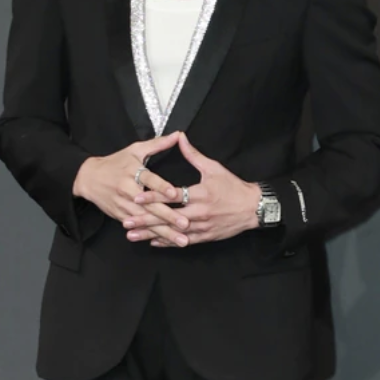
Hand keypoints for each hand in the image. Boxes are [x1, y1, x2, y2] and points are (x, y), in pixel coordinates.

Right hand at [72, 132, 191, 247]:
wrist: (89, 178)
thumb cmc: (116, 162)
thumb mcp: (135, 150)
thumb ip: (158, 144)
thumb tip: (179, 135)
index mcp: (132, 172)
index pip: (149, 180)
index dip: (161, 187)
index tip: (174, 194)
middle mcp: (128, 191)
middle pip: (150, 206)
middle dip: (169, 217)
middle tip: (186, 224)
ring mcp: (124, 206)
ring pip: (147, 221)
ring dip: (164, 232)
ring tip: (181, 239)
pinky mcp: (121, 216)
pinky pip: (139, 228)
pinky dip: (152, 236)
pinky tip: (166, 243)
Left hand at [128, 130, 259, 247]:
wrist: (253, 208)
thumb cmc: (233, 187)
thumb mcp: (214, 168)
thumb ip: (193, 155)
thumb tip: (179, 137)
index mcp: (200, 194)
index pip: (172, 195)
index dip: (153, 196)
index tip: (136, 197)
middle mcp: (199, 212)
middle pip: (168, 217)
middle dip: (145, 220)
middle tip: (126, 222)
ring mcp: (202, 227)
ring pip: (173, 232)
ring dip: (152, 234)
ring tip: (133, 235)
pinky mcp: (205, 236)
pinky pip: (183, 241)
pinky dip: (168, 242)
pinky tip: (153, 242)